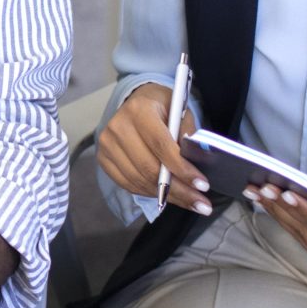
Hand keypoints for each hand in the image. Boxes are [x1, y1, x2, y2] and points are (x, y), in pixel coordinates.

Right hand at [95, 82, 210, 215]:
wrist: (136, 104)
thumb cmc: (162, 108)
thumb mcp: (181, 112)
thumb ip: (187, 135)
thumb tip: (194, 163)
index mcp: (139, 110)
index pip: (160, 145)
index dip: (181, 168)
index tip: (203, 184)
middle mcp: (118, 127)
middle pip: (149, 167)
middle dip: (178, 189)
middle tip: (202, 203)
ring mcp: (107, 145)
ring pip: (139, 180)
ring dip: (167, 196)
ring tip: (191, 203)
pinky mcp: (103, 159)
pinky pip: (129, 184)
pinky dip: (151, 193)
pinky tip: (169, 196)